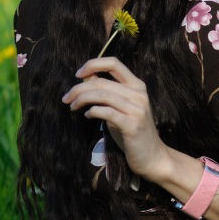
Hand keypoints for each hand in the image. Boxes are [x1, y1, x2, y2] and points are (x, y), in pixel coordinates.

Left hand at [61, 56, 169, 180]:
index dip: (93, 64)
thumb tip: (85, 77)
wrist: (152, 156)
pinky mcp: (132, 124)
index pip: (114, 63)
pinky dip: (93, 112)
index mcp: (137, 85)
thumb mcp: (120, 107)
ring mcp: (137, 109)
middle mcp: (139, 94)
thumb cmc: (131, 131)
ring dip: (82, 99)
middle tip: (66, 98)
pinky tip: (87, 116)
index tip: (78, 74)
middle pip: (102, 82)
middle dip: (79, 88)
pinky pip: (106, 112)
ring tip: (72, 106)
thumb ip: (106, 92)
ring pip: (102, 95)